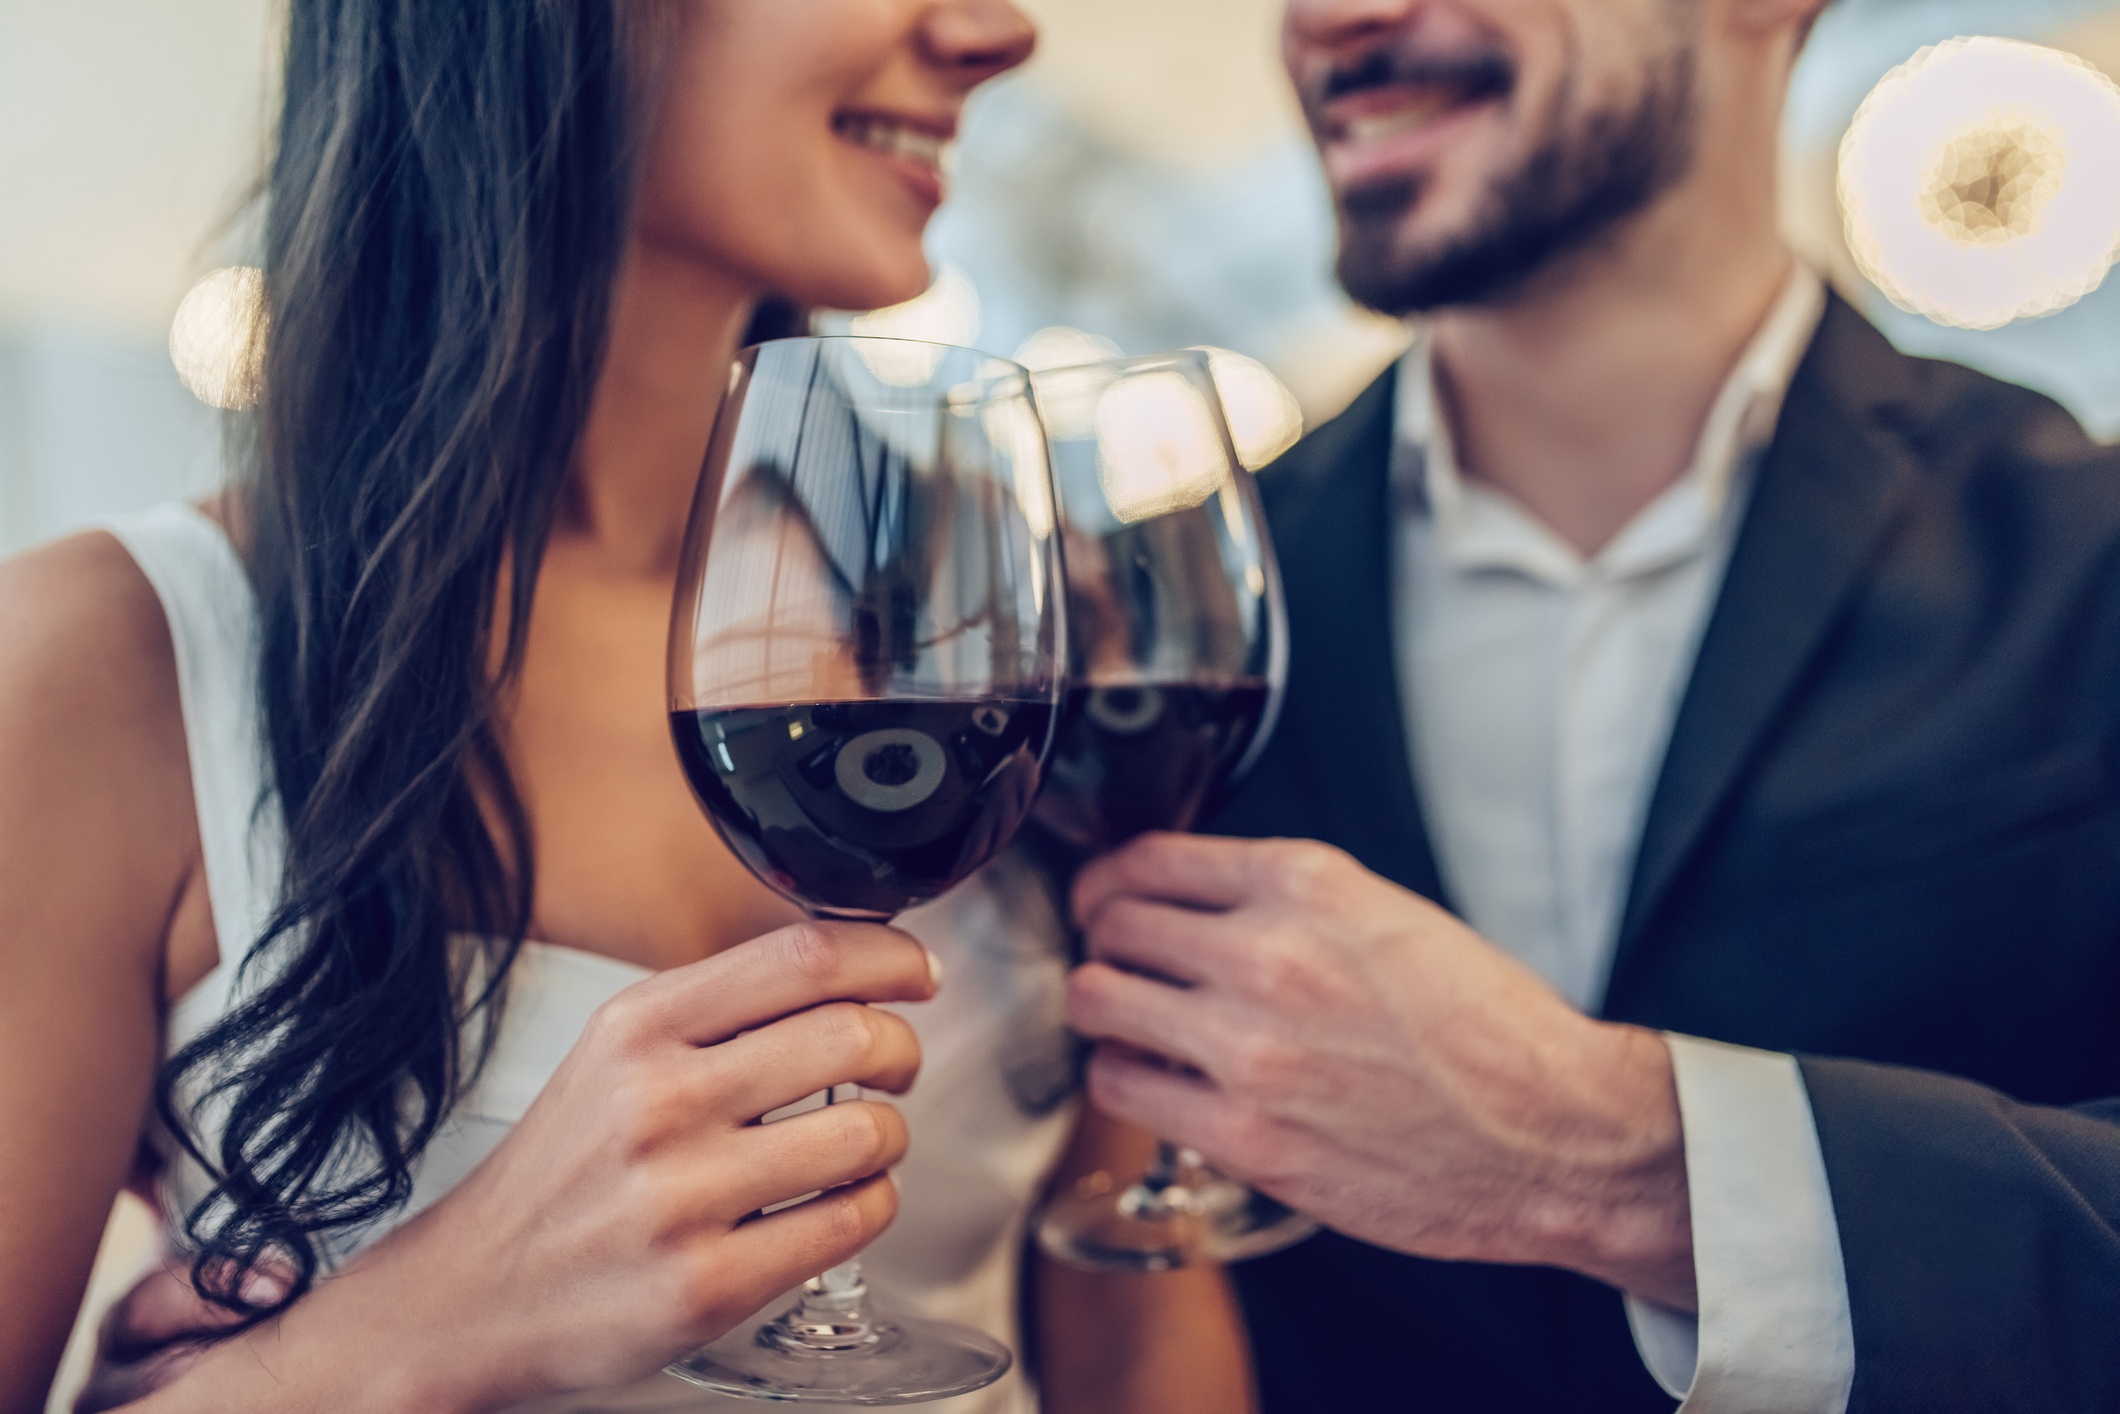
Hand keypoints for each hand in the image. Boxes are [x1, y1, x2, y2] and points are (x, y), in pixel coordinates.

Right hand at [160, 920, 938, 1412]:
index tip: (917, 971)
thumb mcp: (615, 1056)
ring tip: (860, 1145)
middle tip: (895, 1065)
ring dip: (890, 1136)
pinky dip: (871, 1204)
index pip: (803, 955)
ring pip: (868, 1132)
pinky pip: (851, 1220)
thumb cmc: (563, 1173)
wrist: (468, 1296)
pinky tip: (839, 1201)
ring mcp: (683, 1196)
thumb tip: (850, 970)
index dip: (889, 955)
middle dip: (901, 1048)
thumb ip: (719, 1010)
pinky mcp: (708, 1283)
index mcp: (640, 1027)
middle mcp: (659, 1100)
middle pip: (853, 1034)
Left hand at [1065, 835, 1695, 1308]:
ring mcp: (1249, 1045)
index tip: (1107, 897)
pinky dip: (1123, 1079)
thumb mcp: (1393, 917)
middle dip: (1104, 941)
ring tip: (1127, 1023)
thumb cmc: (1493, 1033)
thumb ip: (1292, 903)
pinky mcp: (1244, 1133)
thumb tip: (1203, 905)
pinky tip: (1152, 1080)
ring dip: (1103, 1009)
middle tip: (1114, 962)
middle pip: (1112, 923)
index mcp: (1308, 884)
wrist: (1555, 1133)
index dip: (1112, 879)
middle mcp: (1269, 952)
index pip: (1151, 857)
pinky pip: (1122, 1087)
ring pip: (1097, 1000)